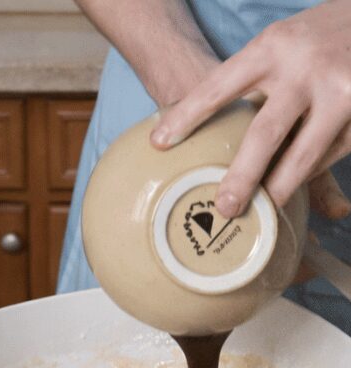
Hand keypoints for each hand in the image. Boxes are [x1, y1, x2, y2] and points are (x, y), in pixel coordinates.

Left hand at [151, 1, 350, 221]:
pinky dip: (312, 169)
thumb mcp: (284, 43)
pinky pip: (330, 153)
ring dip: (280, 189)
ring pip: (302, 156)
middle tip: (224, 208)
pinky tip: (297, 180)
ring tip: (263, 208)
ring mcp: (340, 89)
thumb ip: (256, 80)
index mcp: (274, 47)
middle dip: (242, 177)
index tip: (159, 143)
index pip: (220, 86)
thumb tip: (201, 129)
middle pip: (264, 134)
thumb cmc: (320, 36)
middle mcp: (305, 67)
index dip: (187, 116)